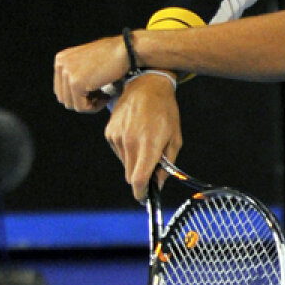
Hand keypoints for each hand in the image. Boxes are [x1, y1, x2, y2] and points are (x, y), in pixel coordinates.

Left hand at [54, 35, 130, 112]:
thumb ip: (77, 73)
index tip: (96, 92)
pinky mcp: (76, 84)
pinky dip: (94, 107)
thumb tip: (73, 97)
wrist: (126, 50)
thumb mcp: (88, 61)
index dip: (78, 95)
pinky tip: (106, 97)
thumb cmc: (114, 55)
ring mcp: (67, 74)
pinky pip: (81, 106)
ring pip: (72, 104)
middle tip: (102, 96)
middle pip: (64, 98)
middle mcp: (60, 65)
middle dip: (83, 101)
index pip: (61, 89)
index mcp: (61, 59)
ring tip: (105, 96)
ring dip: (89, 105)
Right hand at [104, 73, 182, 201]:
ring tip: (146, 140)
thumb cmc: (166, 113)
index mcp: (148, 145)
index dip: (140, 193)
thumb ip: (167, 165)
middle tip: (153, 165)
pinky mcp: (109, 133)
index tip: (144, 198)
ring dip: (135, 161)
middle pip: (130, 175)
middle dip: (141, 176)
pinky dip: (127, 150)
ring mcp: (117, 137)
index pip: (138, 179)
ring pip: (125, 163)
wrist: (146, 87)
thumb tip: (157, 185)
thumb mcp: (175, 138)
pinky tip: (136, 134)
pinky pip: (119, 151)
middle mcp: (130, 142)